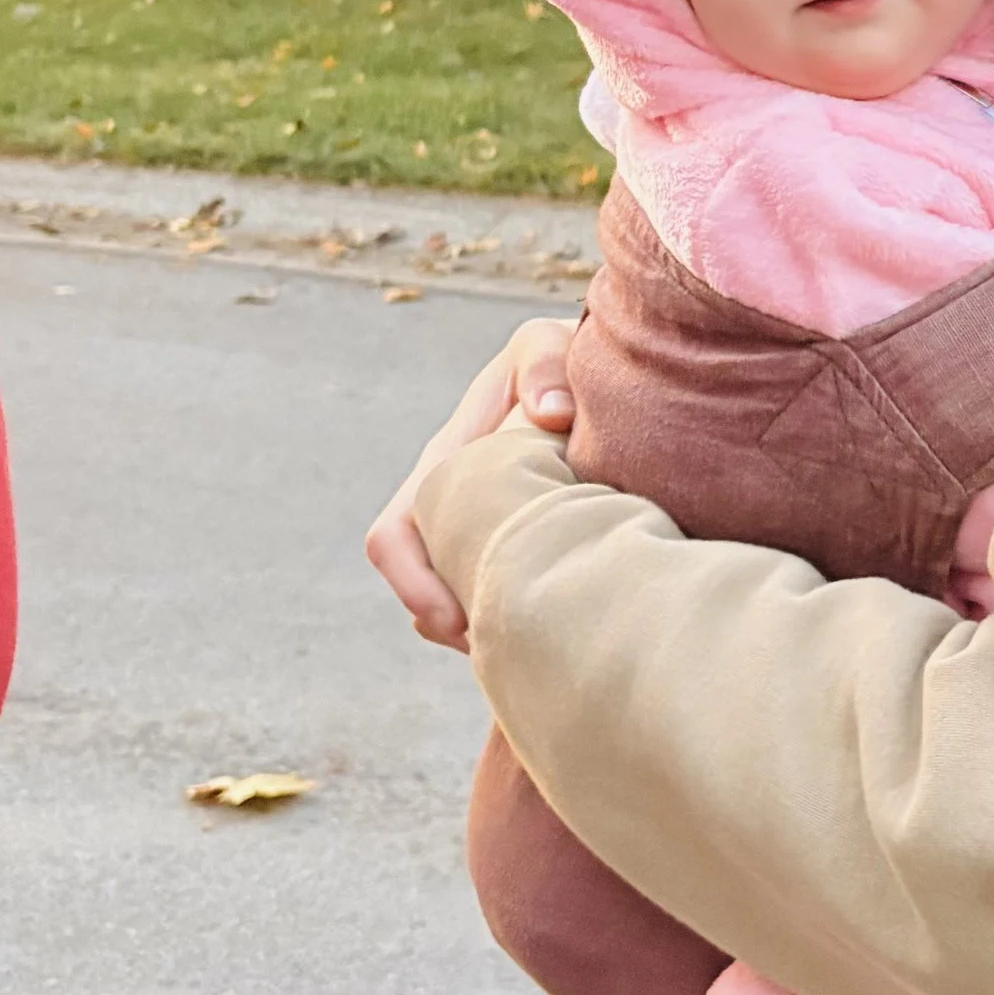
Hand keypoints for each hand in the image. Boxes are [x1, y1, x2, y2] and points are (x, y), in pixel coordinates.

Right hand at [364, 318, 575, 650]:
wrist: (598, 376)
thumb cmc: (570, 360)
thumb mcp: (551, 345)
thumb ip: (546, 363)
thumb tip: (548, 413)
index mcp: (446, 464)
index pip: (395, 537)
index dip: (415, 585)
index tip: (461, 618)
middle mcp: (451, 502)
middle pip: (415, 586)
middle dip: (446, 625)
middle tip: (499, 649)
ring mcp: (479, 527)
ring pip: (451, 600)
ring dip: (479, 627)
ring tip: (531, 642)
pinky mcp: (513, 546)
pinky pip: (491, 597)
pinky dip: (511, 619)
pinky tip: (557, 625)